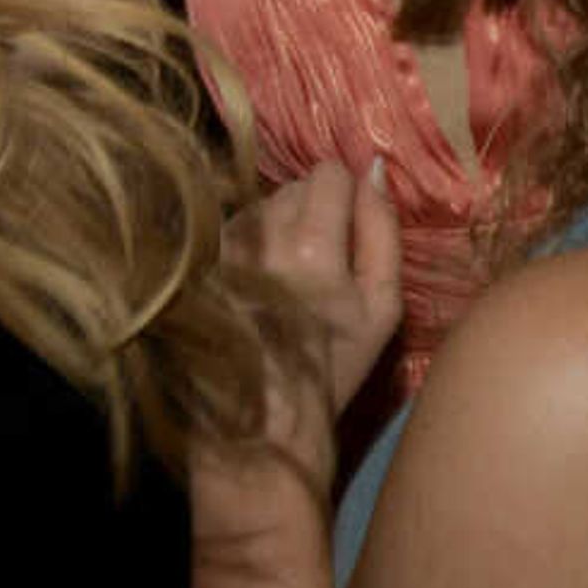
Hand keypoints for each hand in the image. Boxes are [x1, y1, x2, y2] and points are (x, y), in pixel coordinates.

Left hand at [225, 158, 403, 483]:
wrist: (264, 418)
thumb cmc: (335, 366)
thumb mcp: (382, 306)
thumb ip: (383, 230)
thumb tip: (375, 169)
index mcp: (312, 245)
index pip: (329, 172)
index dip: (346, 193)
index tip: (350, 227)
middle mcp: (260, 237)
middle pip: (295, 184)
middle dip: (315, 208)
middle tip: (325, 257)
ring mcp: (225, 249)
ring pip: (264, 204)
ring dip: (282, 224)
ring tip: (293, 275)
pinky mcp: (204, 263)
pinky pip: (237, 228)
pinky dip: (255, 243)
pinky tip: (263, 283)